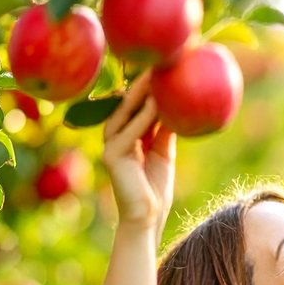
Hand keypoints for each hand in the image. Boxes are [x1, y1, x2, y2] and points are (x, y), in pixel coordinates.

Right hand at [101, 74, 175, 230]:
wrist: (146, 221)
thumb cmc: (155, 191)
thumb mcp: (164, 154)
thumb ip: (165, 131)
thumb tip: (174, 106)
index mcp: (125, 137)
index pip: (135, 107)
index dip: (147, 89)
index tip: (164, 69)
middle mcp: (113, 138)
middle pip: (126, 105)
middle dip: (141, 84)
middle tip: (159, 63)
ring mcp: (109, 146)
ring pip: (125, 114)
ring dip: (140, 95)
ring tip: (157, 76)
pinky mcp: (111, 156)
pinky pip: (129, 131)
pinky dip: (143, 117)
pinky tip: (156, 103)